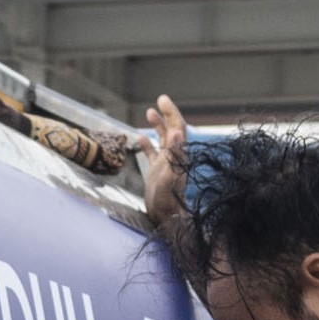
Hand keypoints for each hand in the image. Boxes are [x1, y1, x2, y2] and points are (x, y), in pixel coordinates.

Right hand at [136, 96, 190, 232]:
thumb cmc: (169, 202)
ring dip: (158, 126)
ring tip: (149, 112)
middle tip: (160, 99)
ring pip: (163, 140)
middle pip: (172, 130)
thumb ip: (176, 156)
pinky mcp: (157, 173)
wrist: (166, 220)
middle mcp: (175, 158)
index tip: (163, 100)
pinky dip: (146, 145)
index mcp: (180, 155)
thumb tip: (179, 132)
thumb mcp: (172, 177)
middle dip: (167, 114)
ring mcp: (166, 165)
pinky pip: (152, 155)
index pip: (178, 128)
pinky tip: (138, 139)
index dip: (172, 113)